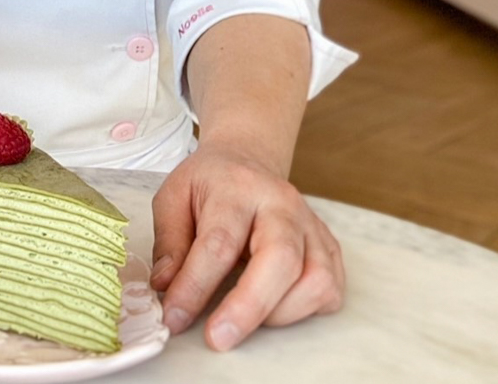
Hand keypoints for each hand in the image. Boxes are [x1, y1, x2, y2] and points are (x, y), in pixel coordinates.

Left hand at [150, 143, 344, 350]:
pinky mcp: (329, 246)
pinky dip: (304, 310)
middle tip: (218, 337)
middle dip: (248, 307)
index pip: (219, 243)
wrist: (246, 161)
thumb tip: (167, 288)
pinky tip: (272, 306)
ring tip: (243, 315)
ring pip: (315, 279)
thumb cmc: (208, 184)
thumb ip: (169, 243)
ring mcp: (311, 225)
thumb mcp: (173, 197)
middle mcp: (282, 204)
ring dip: (278, 312)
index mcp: (238, 188)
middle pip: (280, 259)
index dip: (195, 287)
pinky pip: (331, 289)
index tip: (174, 318)